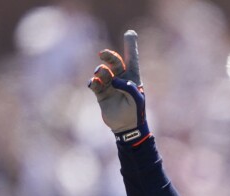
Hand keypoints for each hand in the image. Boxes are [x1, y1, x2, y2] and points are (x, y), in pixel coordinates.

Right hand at [87, 30, 150, 146]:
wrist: (126, 128)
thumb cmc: (135, 112)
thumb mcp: (136, 99)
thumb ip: (127, 87)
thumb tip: (113, 80)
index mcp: (133, 79)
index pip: (132, 59)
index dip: (130, 46)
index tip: (130, 33)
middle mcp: (121, 80)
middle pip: (114, 63)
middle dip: (109, 56)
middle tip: (103, 54)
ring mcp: (110, 86)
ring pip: (103, 72)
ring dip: (100, 71)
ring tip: (100, 74)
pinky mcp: (101, 94)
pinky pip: (95, 84)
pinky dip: (93, 82)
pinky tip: (93, 83)